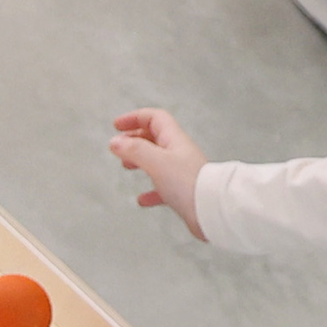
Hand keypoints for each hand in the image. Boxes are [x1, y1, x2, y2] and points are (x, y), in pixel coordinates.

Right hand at [110, 108, 205, 239]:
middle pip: (154, 137)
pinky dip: (150, 190)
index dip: (135, 118)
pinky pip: (162, 186)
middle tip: (120, 144)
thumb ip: (135, 150)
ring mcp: (180, 172)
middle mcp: (178, 153)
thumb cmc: (189, 184)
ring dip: (140, 160)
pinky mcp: (182, 191)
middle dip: (134, 138)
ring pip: (156, 160)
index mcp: (174, 140)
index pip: (154, 118)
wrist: (210, 208)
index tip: (118, 124)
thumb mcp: (156, 162)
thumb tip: (115, 142)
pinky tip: (142, 199)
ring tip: (127, 164)